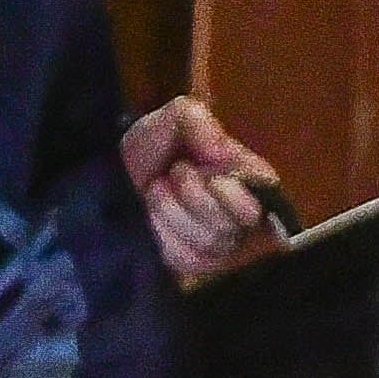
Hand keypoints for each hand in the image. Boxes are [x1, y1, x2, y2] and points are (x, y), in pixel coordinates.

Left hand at [124, 93, 282, 282]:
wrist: (115, 170)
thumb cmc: (157, 143)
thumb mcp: (175, 116)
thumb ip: (198, 121)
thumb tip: (220, 154)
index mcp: (249, 178)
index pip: (263, 200)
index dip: (231, 192)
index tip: (205, 173)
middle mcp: (241, 215)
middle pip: (229, 225)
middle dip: (192, 196)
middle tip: (175, 172)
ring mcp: (219, 243)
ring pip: (207, 242)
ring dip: (171, 211)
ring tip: (157, 189)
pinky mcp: (194, 262)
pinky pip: (187, 259)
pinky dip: (162, 233)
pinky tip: (151, 216)